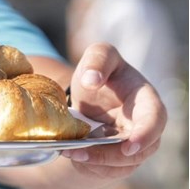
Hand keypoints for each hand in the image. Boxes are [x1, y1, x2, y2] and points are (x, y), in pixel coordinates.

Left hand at [62, 42, 165, 180]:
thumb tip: (91, 80)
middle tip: (80, 151)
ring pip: (122, 165)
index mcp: (146, 101)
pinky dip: (91, 167)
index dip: (145, 135)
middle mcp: (143, 126)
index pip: (155, 120)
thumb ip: (98, 60)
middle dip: (110, 155)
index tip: (128, 146)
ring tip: (70, 153)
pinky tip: (72, 156)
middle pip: (138, 150)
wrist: (90, 88)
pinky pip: (109, 169)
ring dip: (97, 163)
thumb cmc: (101, 69)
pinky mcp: (116, 156)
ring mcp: (131, 143)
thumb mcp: (99, 55)